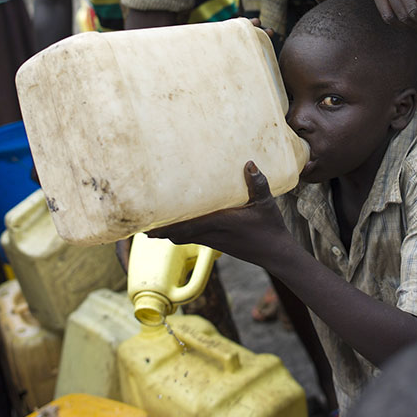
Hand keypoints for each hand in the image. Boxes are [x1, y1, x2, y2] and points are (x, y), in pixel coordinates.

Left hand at [146, 162, 288, 263]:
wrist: (276, 253)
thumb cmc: (270, 228)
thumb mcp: (266, 203)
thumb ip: (257, 183)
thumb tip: (248, 163)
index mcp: (220, 224)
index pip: (186, 227)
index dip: (165, 227)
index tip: (146, 227)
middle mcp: (212, 234)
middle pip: (178, 234)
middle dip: (159, 229)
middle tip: (141, 221)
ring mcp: (213, 241)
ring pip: (183, 237)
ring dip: (168, 231)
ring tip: (153, 222)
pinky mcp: (217, 244)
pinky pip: (193, 238)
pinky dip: (181, 232)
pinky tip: (179, 224)